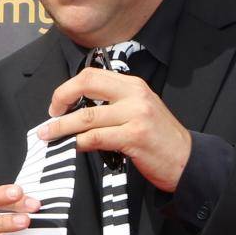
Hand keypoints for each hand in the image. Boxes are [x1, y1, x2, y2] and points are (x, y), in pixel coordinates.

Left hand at [41, 67, 191, 191]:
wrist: (186, 159)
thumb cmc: (158, 138)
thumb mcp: (138, 111)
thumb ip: (112, 105)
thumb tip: (75, 110)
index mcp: (133, 85)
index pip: (92, 75)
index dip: (67, 88)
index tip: (57, 105)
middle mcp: (134, 95)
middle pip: (86, 84)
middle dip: (60, 99)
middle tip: (50, 117)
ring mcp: (136, 114)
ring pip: (86, 116)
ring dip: (62, 127)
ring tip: (49, 135)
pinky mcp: (134, 136)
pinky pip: (96, 137)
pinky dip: (79, 142)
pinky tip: (73, 146)